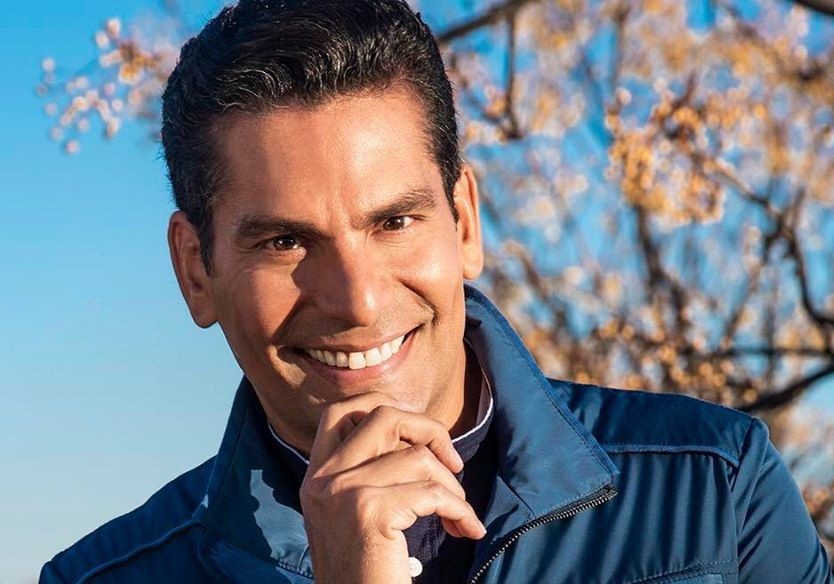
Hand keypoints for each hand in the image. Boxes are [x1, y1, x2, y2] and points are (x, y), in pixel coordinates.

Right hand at [299, 392, 486, 583]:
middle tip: (452, 464)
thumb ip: (369, 474)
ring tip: (458, 515)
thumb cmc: (366, 573)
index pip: (339, 412)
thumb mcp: (353, 515)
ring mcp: (342, 491)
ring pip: (417, 457)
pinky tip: (467, 529)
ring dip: (452, 487)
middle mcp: (322, 478)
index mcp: (315, 476)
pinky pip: (433, 492)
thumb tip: (416, 438)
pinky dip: (461, 510)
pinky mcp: (369, 511)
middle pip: (381, 415)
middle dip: (429, 430)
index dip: (385, 409)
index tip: (419, 436)